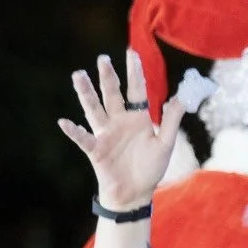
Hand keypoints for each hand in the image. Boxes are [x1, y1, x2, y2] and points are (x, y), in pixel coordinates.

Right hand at [59, 49, 184, 211]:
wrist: (135, 193)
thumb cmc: (150, 168)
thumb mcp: (165, 144)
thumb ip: (171, 121)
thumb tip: (182, 97)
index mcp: (138, 118)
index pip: (136, 91)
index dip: (134, 73)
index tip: (132, 54)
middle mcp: (119, 121)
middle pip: (112, 95)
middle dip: (108, 77)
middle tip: (103, 58)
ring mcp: (105, 134)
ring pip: (94, 109)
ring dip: (86, 94)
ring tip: (78, 76)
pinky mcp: (96, 150)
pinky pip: (83, 138)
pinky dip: (74, 131)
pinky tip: (65, 122)